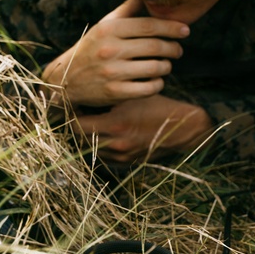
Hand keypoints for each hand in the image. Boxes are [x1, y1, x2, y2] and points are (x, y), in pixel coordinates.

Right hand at [42, 0, 188, 107]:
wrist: (65, 80)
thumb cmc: (90, 49)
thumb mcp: (104, 26)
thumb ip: (126, 10)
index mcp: (108, 29)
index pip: (148, 25)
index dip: (171, 27)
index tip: (185, 30)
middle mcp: (109, 49)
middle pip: (155, 46)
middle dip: (173, 48)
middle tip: (178, 49)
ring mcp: (112, 72)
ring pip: (155, 68)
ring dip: (167, 66)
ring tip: (166, 64)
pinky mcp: (115, 93)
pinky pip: (149, 89)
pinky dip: (158, 84)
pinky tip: (156, 80)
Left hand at [72, 94, 212, 162]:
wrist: (183, 128)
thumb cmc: (159, 106)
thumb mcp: (133, 96)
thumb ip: (109, 96)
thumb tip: (85, 90)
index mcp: (114, 125)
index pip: (77, 125)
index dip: (71, 115)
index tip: (73, 105)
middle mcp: (115, 144)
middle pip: (81, 139)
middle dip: (78, 126)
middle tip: (79, 112)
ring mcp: (121, 156)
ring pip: (91, 149)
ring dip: (88, 137)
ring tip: (92, 121)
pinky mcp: (127, 162)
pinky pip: (104, 156)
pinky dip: (101, 146)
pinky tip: (106, 133)